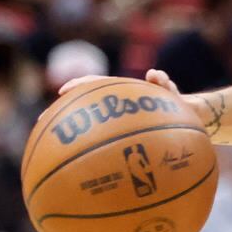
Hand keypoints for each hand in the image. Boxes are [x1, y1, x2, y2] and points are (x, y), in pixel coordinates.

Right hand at [58, 68, 218, 134]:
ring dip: (71, 130)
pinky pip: (104, 144)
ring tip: (50, 138)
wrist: (187, 121)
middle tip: (43, 121)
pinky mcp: (123, 135)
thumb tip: (154, 74)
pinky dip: (93, 147)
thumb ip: (163, 84)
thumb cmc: (177, 106)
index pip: (96, 86)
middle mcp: (115, 108)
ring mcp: (117, 122)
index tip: (63, 93)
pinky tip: (79, 157)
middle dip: (63, 113)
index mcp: (122, 96)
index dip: (79, 87)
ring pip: (89, 125)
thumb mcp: (171, 94)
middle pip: (84, 108)